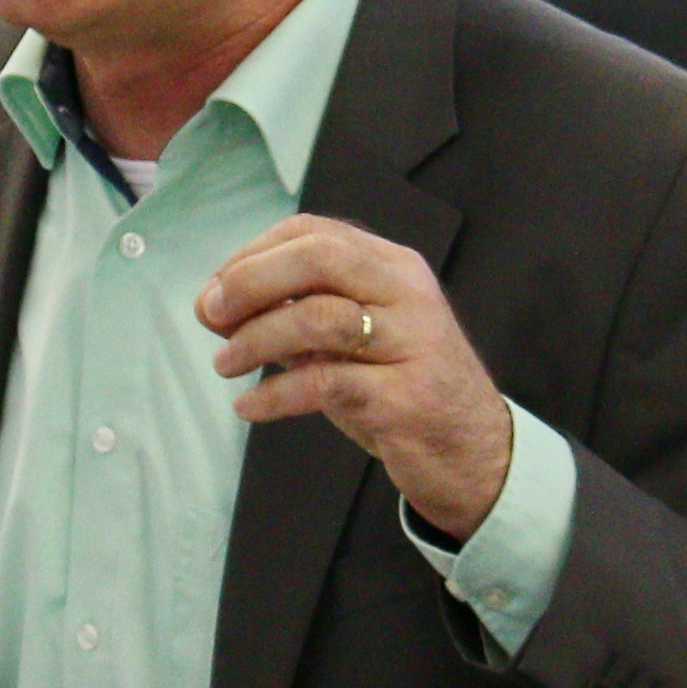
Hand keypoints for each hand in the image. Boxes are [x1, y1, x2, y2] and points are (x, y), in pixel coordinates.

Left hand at [198, 215, 514, 536]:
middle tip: (211, 315)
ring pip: (320, 319)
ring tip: (224, 364)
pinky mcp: (406, 398)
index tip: (216, 289)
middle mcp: (407, 294)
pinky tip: (249, 407)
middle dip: (251, 281)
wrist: (475, 454)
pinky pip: (326, 384)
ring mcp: (412, 344)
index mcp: (393, 268)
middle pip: (320, 258)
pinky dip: (276, 394)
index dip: (254, 254)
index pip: (315, 233)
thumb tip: (216, 305)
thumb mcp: (351, 341)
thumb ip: (294, 316)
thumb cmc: (401, 389)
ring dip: (256, 339)